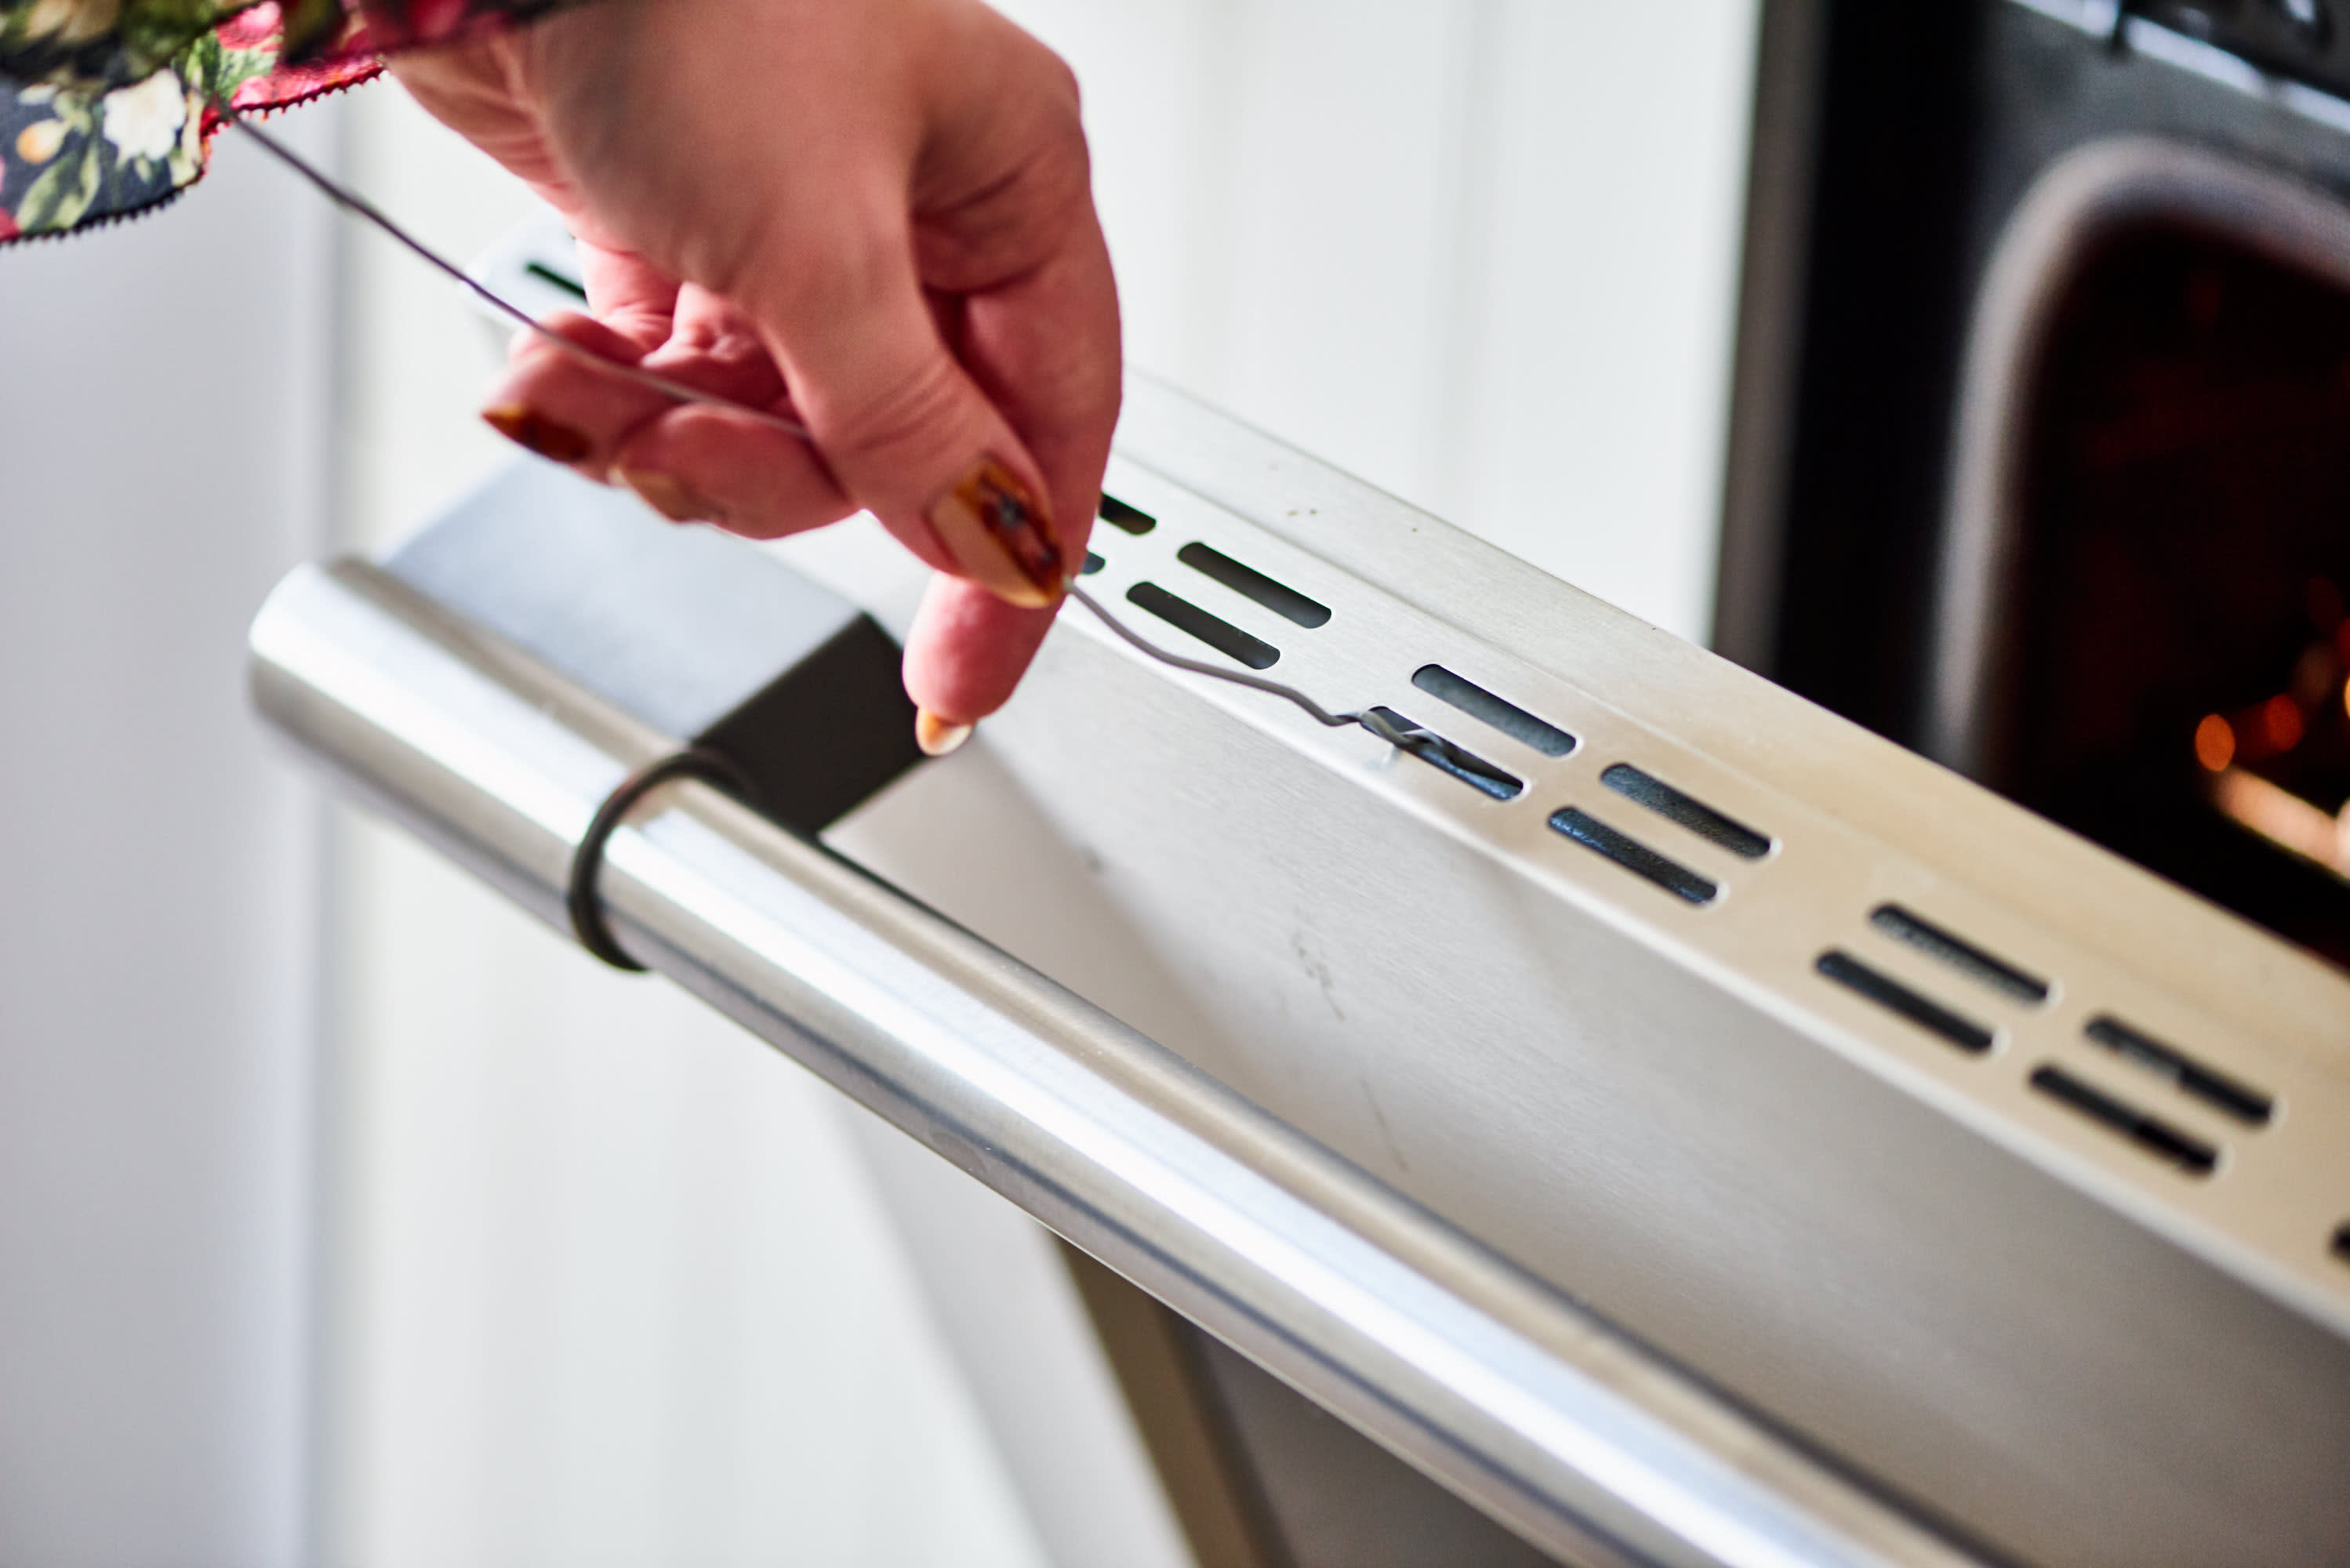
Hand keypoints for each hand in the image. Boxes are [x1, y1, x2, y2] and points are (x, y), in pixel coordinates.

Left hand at [387, 0, 1120, 747]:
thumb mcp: (816, 244)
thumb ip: (907, 425)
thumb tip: (987, 549)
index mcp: (1009, 182)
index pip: (1053, 422)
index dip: (1008, 564)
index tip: (958, 684)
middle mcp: (922, 209)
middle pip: (894, 444)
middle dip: (771, 475)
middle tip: (689, 465)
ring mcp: (805, 223)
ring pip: (780, 425)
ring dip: (675, 440)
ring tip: (589, 396)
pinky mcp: (696, 233)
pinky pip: (691, 382)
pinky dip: (622, 398)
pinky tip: (565, 367)